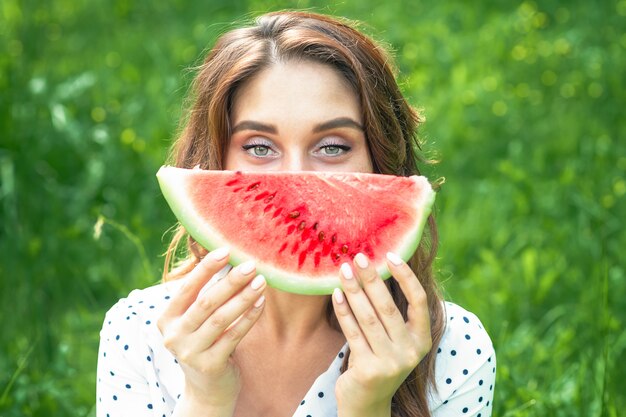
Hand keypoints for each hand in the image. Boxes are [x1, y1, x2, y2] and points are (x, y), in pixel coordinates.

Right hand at [157, 248, 265, 415]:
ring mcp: (190, 353)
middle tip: (251, 265)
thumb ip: (204, 296)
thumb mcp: (196, 321)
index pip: (186, 289)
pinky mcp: (210, 365)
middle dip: (230, 281)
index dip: (206, 269)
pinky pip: (234, 335)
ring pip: (221, 318)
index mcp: (166, 319)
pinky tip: (261, 302)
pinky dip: (249, 317)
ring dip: (243, 297)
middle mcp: (173, 336)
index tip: (226, 250)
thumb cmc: (205, 342)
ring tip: (261, 281)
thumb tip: (230, 259)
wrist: (206, 389)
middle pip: (206, 302)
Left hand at [332, 252, 431, 416]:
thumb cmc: (379, 360)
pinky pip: (353, 332)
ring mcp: (391, 362)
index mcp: (422, 339)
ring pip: (368, 318)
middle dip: (371, 279)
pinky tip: (335, 294)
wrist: (367, 402)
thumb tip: (373, 269)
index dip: (406, 276)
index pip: (419, 301)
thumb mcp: (393, 339)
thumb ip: (390, 312)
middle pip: (388, 307)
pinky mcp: (369, 369)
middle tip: (358, 257)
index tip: (390, 254)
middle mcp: (410, 351)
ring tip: (343, 270)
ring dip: (353, 290)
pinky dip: (343, 311)